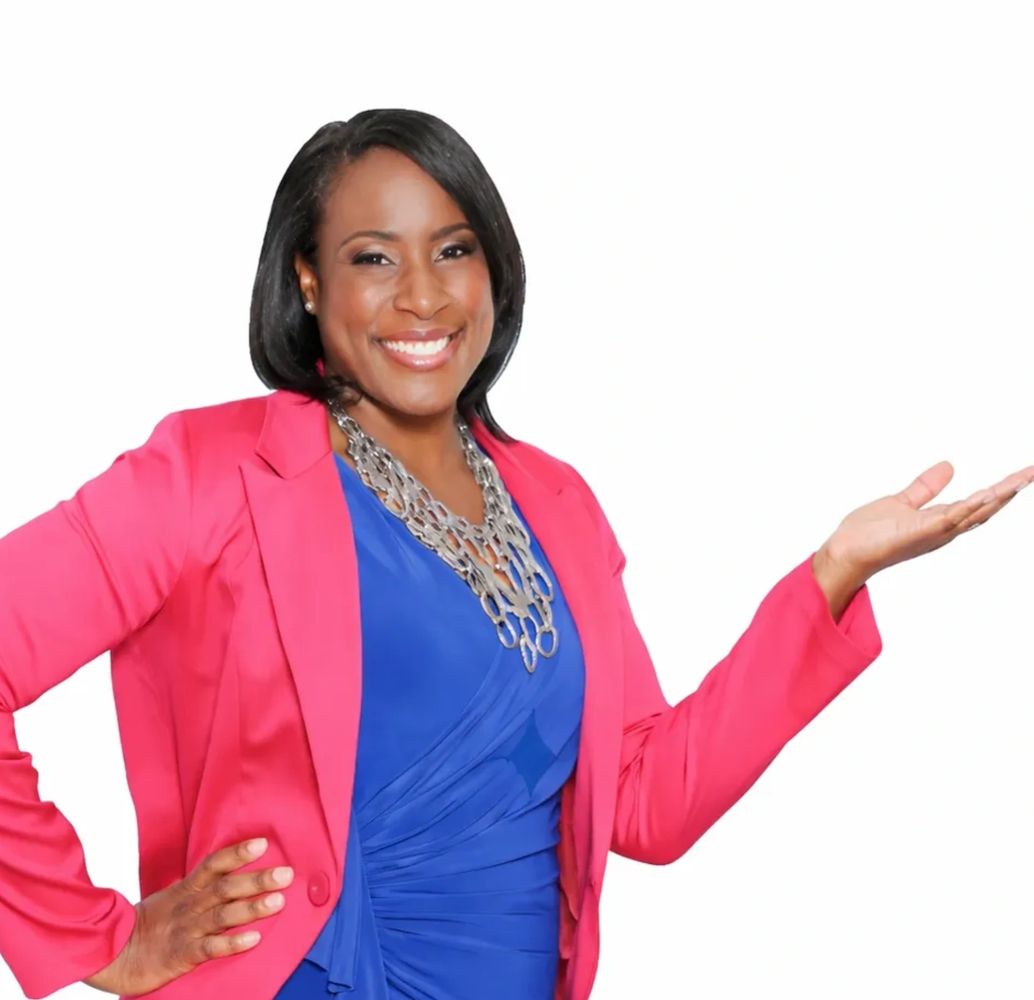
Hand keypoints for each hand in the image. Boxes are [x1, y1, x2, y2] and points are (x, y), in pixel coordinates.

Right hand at [82, 837, 292, 994]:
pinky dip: (232, 943)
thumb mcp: (174, 898)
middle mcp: (191, 905)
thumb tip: (236, 877)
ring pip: (223, 915)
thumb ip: (203, 888)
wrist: (114, 953)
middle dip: (257, 880)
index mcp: (188, 889)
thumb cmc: (151, 924)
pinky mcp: (182, 955)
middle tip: (286, 874)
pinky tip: (253, 939)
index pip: (215, 864)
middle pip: (226, 887)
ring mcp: (187, 929)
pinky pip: (210, 947)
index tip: (262, 844)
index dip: (238, 853)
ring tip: (277, 901)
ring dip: (252, 908)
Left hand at [821, 460, 1033, 582]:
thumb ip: (926, 487)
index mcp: (940, 521)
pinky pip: (946, 519)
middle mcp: (942, 529)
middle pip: (984, 509)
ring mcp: (931, 532)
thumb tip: (950, 466)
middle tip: (1031, 472)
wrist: (845, 551)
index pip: (978, 503)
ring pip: (971, 513)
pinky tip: (983, 495)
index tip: (1024, 474)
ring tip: (1019, 480)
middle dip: (1009, 491)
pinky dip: (966, 508)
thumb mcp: (902, 501)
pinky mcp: (917, 533)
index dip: (1002, 490)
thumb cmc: (869, 533)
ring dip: (996, 498)